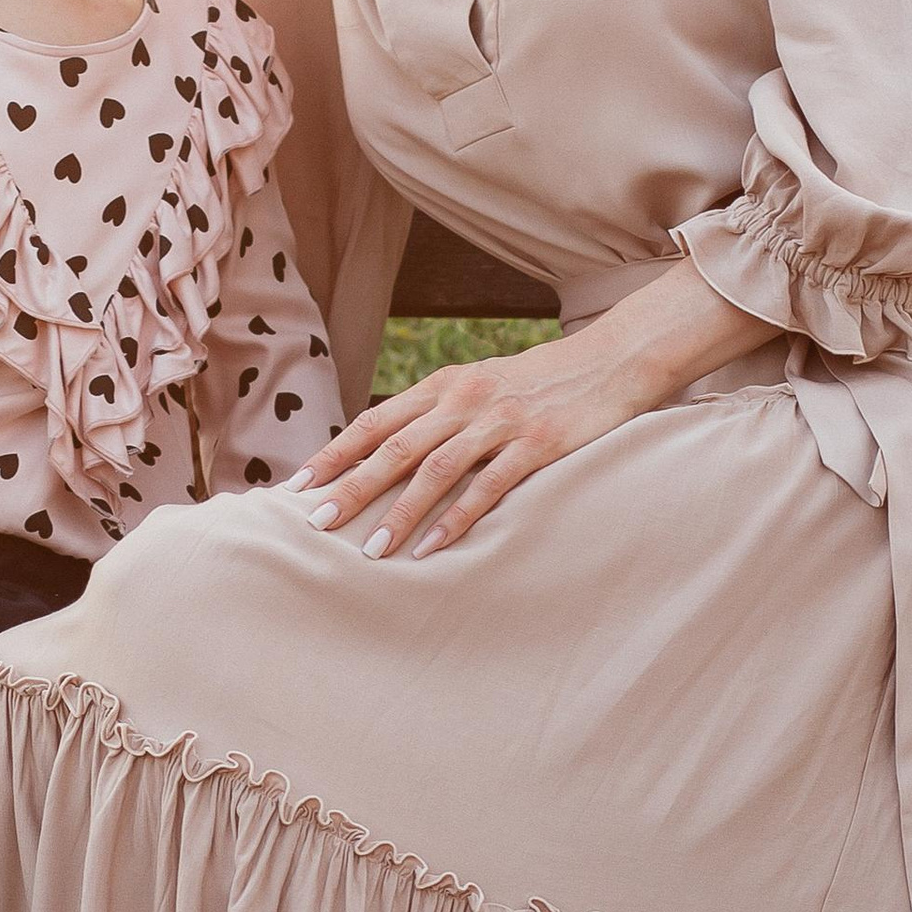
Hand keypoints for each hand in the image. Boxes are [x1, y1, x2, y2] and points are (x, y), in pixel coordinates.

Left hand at [286, 260, 777, 559]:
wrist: (614, 360)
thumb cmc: (543, 383)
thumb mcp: (484, 387)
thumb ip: (440, 415)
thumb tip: (388, 453)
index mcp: (446, 385)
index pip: (375, 420)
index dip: (335, 454)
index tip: (297, 485)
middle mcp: (465, 400)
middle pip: (394, 448)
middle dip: (351, 487)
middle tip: (314, 523)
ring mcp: (501, 421)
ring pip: (435, 470)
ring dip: (398, 513)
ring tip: (369, 550)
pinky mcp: (538, 444)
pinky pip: (488, 487)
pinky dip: (456, 520)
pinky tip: (431, 549)